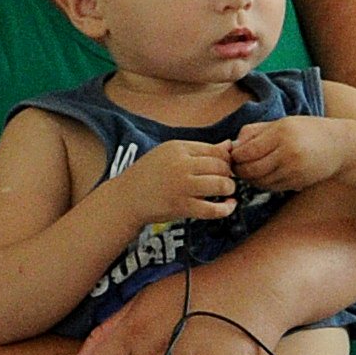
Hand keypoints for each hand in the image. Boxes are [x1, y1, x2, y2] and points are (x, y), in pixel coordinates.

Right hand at [125, 134, 244, 221]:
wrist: (126, 199)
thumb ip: (200, 150)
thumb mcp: (170, 154)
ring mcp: (182, 187)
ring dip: (229, 189)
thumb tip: (229, 145)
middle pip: (221, 167)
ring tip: (226, 191)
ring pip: (222, 185)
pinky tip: (229, 205)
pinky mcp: (182, 207)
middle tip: (225, 179)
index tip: (225, 167)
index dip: (227, 160)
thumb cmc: (150, 174)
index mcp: (178, 148)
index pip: (217, 151)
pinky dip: (227, 208)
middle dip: (229, 174)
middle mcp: (181, 165)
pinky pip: (214, 209)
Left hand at [225, 116, 352, 192]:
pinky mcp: (298, 182)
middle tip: (236, 165)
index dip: (235, 155)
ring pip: (259, 181)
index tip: (233, 154)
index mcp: (282, 133)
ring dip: (250, 178)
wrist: (341, 146)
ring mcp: (294, 170)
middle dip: (239, 169)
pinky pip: (271, 187)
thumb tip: (232, 145)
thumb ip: (255, 132)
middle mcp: (288, 152)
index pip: (247, 151)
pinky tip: (264, 175)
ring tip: (250, 169)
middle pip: (250, 169)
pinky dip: (262, 183)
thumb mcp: (282, 123)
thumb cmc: (308, 131)